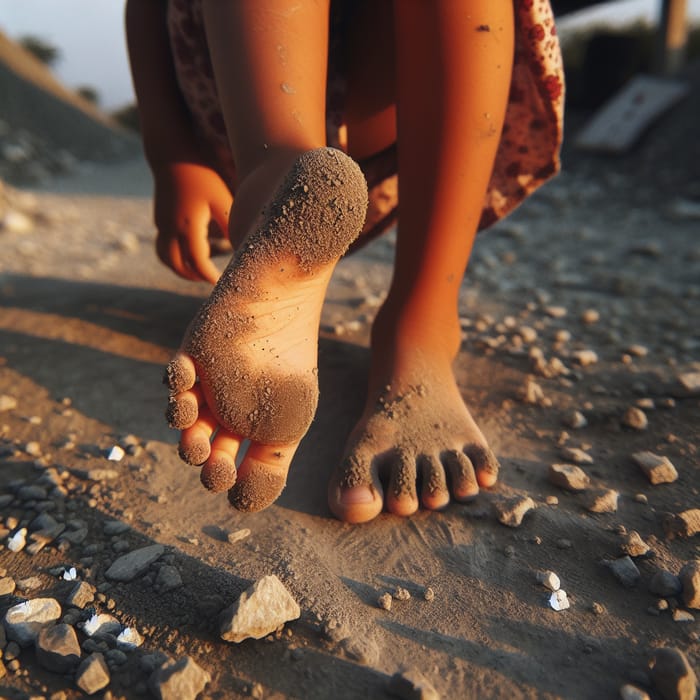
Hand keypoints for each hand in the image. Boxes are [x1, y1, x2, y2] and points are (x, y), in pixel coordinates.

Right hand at [152, 162, 232, 283]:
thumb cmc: (202, 175)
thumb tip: (242, 248)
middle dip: (193, 276)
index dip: (209, 275)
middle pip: (177, 265)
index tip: (221, 282)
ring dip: (180, 268)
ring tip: (198, 271)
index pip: (198, 262)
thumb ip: (230, 226)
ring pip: (165, 258)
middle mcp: (171, 229)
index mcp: (188, 226)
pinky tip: (189, 253)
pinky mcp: (159, 219)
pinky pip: (163, 247)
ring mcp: (161, 225)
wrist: (172, 154)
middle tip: (210, 280)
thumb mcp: (221, 200)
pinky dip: (174, 256)